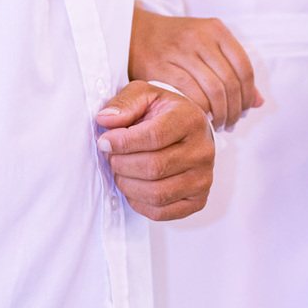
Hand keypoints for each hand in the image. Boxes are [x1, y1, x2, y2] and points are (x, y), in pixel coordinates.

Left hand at [96, 80, 214, 220]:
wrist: (187, 130)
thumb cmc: (162, 113)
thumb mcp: (143, 95)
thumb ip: (124, 103)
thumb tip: (105, 120)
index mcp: (190, 120)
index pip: (154, 136)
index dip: (122, 142)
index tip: (104, 142)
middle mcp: (203, 151)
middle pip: (154, 167)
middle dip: (122, 164)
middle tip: (111, 157)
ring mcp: (203, 178)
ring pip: (157, 193)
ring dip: (127, 185)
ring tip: (120, 171)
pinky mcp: (198, 200)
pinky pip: (161, 212)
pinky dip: (138, 203)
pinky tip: (133, 186)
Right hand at [129, 7, 261, 128]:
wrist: (133, 32)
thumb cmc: (174, 42)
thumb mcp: (207, 45)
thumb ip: (233, 69)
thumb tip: (259, 101)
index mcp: (215, 30)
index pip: (244, 67)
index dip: (248, 94)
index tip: (245, 110)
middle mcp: (200, 37)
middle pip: (230, 82)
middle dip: (235, 109)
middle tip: (231, 123)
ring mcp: (180, 51)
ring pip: (213, 90)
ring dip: (219, 113)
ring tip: (217, 124)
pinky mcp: (160, 66)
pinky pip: (189, 94)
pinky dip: (198, 110)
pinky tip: (199, 117)